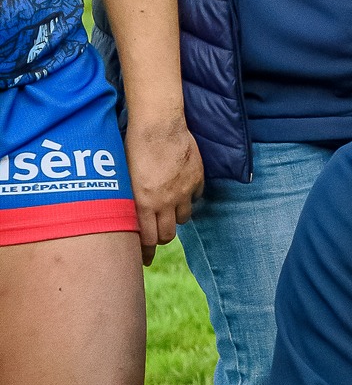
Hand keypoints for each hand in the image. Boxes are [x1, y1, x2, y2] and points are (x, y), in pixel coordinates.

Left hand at [124, 111, 203, 263]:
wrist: (158, 124)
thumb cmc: (133, 145)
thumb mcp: (122, 176)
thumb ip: (127, 199)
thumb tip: (122, 215)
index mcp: (142, 203)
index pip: (146, 239)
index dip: (145, 253)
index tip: (143, 260)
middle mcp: (164, 202)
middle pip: (166, 234)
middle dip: (160, 238)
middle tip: (156, 236)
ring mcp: (183, 191)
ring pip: (183, 218)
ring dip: (174, 217)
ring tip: (168, 210)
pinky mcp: (196, 178)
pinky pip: (195, 196)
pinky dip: (189, 196)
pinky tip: (181, 188)